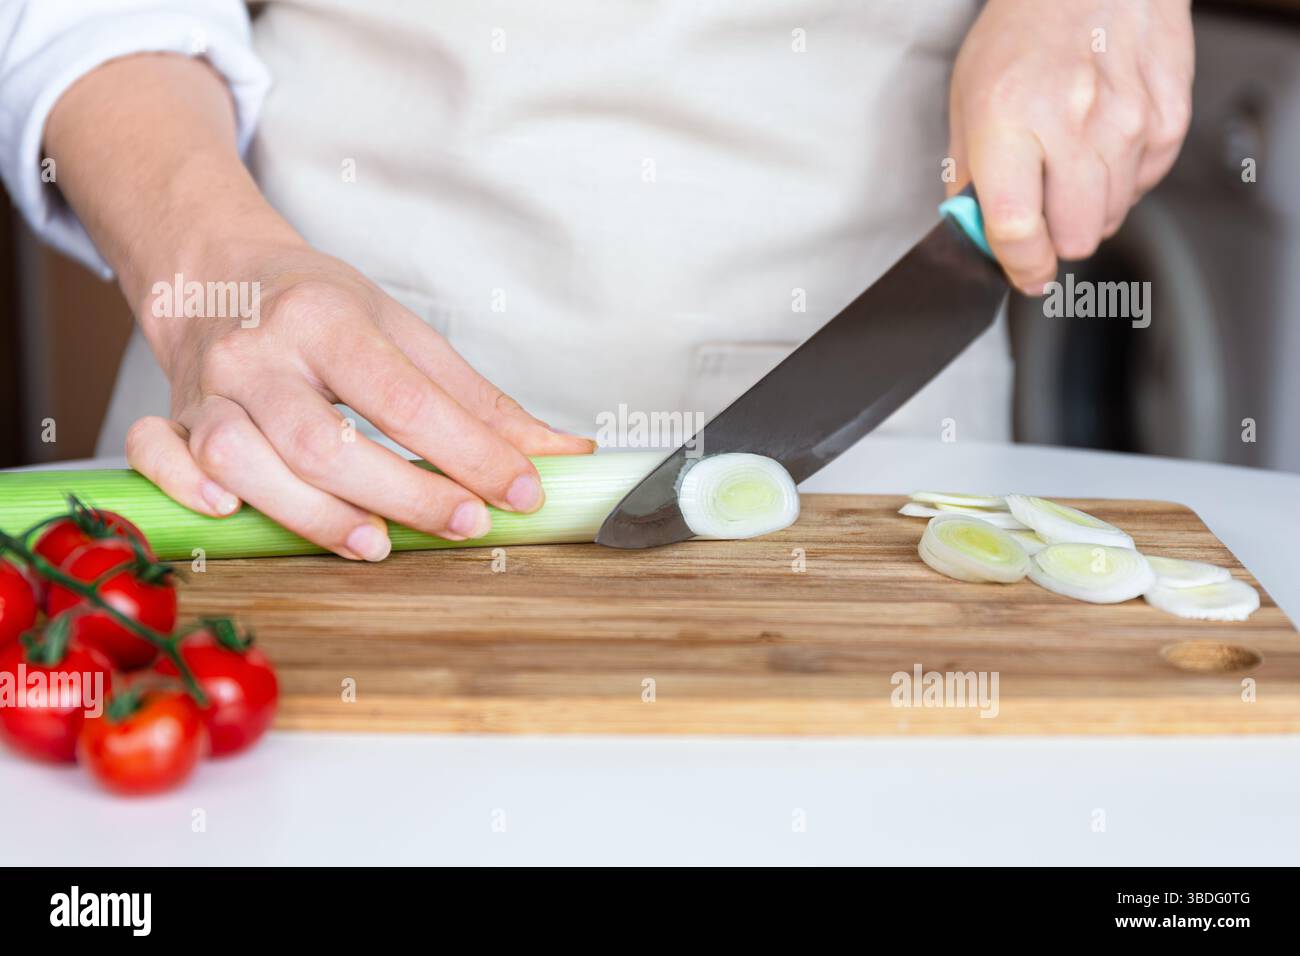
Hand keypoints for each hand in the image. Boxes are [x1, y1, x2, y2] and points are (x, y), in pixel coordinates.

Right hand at [127, 240, 593, 559]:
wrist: (221, 276)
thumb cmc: (323, 311)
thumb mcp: (407, 335)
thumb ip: (481, 403)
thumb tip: (565, 455)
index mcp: (326, 316)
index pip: (404, 398)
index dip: (468, 454)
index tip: (520, 492)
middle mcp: (259, 350)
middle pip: (324, 443)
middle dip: (404, 495)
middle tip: (465, 525)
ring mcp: (207, 388)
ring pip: (243, 462)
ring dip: (311, 515)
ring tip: (375, 542)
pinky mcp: (169, 417)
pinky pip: (156, 455)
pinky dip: (186, 489)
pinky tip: (232, 516)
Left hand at [948, 0, 1193, 292]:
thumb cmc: (1022, 34)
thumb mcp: (968, 102)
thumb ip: (969, 179)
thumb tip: (977, 238)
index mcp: (1010, 120)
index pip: (1017, 228)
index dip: (1019, 265)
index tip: (1022, 274)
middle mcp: (1072, 121)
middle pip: (1075, 236)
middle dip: (1054, 239)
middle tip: (1041, 212)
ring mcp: (1128, 120)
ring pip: (1110, 218)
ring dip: (1087, 209)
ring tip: (1069, 163)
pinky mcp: (1168, 118)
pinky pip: (1144, 186)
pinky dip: (1121, 181)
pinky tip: (1102, 144)